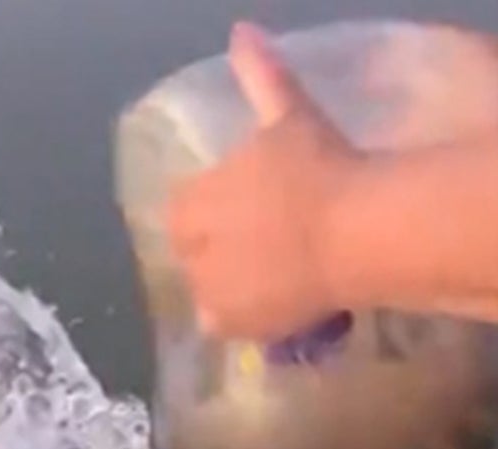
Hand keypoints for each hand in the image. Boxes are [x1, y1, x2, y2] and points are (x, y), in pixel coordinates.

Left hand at [164, 21, 366, 339]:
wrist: (356, 231)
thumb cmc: (320, 167)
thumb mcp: (288, 116)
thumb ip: (261, 77)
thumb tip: (241, 34)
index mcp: (190, 201)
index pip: (182, 209)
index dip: (210, 207)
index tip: (244, 207)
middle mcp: (188, 250)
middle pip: (190, 251)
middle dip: (215, 246)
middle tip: (261, 240)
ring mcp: (208, 291)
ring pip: (206, 287)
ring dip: (228, 280)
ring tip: (268, 271)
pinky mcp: (232, 326)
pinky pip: (223, 323)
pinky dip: (241, 316)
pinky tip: (267, 304)